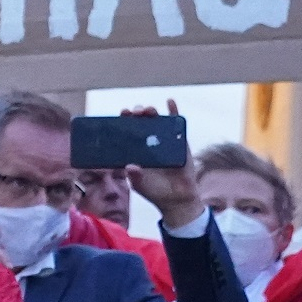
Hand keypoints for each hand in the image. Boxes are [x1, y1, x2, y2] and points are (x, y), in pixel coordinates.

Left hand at [122, 102, 201, 230]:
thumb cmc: (155, 191)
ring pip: (157, 121)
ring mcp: (164, 141)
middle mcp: (148, 143)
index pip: (127, 132)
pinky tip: (170, 101)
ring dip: (151, 112)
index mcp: (136, 150)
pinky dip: (174, 112)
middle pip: (140, 123)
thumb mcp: (141, 185)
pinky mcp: (180, 142)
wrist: (177, 199)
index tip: (121, 114)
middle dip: (136, 115)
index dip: (123, 122)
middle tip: (133, 113)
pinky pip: (177, 125)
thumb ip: (135, 177)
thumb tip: (130, 167)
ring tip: (147, 110)